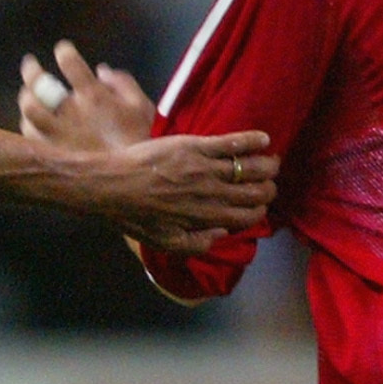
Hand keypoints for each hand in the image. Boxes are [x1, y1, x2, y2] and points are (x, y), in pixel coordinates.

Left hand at [20, 40, 152, 152]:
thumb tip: (101, 70)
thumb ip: (122, 83)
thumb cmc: (141, 140)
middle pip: (38, 84)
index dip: (64, 52)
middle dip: (31, 70)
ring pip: (29, 111)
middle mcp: (71, 113)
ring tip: (28, 94)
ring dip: (27, 99)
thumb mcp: (141, 106)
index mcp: (94, 96)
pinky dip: (29, 126)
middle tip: (30, 64)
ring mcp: (57, 134)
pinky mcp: (51, 154)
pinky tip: (32, 123)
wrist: (133, 181)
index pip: (70, 63)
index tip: (63, 50)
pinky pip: (30, 137)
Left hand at [88, 130, 277, 250]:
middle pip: (255, 192)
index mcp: (206, 218)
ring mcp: (206, 168)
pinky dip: (252, 140)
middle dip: (267, 190)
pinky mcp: (196, 146)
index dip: (258, 212)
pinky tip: (263, 139)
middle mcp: (212, 193)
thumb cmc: (134, 216)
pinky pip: (232, 142)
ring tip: (271, 163)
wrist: (111, 186)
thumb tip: (222, 234)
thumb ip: (197, 244)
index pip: (247, 216)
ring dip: (267, 165)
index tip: (258, 207)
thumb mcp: (165, 242)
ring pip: (250, 167)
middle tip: (267, 184)